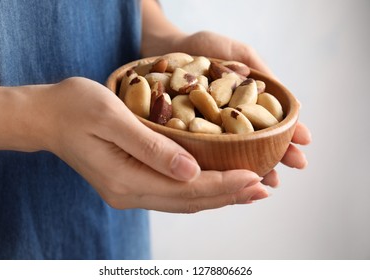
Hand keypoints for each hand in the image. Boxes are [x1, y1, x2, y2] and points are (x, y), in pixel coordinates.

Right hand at [35, 77, 267, 211]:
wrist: (46, 116)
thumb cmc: (76, 108)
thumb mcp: (114, 119)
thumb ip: (152, 148)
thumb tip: (192, 172)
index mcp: (125, 180)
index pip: (186, 189)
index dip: (223, 184)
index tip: (255, 176)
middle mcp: (129, 193)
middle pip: (189, 200)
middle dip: (227, 194)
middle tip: (262, 186)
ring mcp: (128, 191)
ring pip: (183, 199)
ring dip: (217, 194)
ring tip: (249, 188)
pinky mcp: (130, 182)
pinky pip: (172, 191)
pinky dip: (198, 188)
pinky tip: (215, 182)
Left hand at [171, 31, 311, 185]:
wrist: (167, 47)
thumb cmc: (206, 47)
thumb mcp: (238, 54)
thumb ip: (261, 73)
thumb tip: (294, 102)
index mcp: (245, 105)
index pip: (272, 123)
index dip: (290, 132)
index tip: (305, 141)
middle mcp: (230, 122)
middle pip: (258, 142)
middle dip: (279, 154)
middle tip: (297, 164)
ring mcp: (209, 132)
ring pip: (235, 154)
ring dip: (255, 167)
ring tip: (271, 180)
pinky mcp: (186, 137)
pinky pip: (204, 152)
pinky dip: (218, 166)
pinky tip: (231, 179)